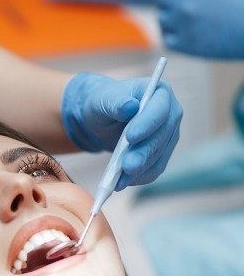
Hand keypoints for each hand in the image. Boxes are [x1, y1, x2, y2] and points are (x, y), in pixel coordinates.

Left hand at [61, 72, 181, 187]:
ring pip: (158, 156)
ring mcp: (168, 136)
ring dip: (139, 170)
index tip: (130, 137)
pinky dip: (139, 178)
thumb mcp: (104, 99)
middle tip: (126, 167)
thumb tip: (129, 107)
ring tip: (119, 181)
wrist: (103, 120)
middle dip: (143, 153)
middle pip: (161, 137)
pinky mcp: (161, 153)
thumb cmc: (104, 103)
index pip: (159, 110)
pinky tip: (123, 182)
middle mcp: (171, 114)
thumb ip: (116, 102)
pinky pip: (154, 169)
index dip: (147, 124)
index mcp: (160, 93)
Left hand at [156, 0, 243, 58]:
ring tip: (195, 18)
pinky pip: (168, 38)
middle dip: (169, 1)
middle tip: (186, 6)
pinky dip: (175, 35)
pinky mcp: (184, 42)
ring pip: (163, 19)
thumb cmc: (241, 1)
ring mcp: (181, 20)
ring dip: (172, 18)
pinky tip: (193, 33)